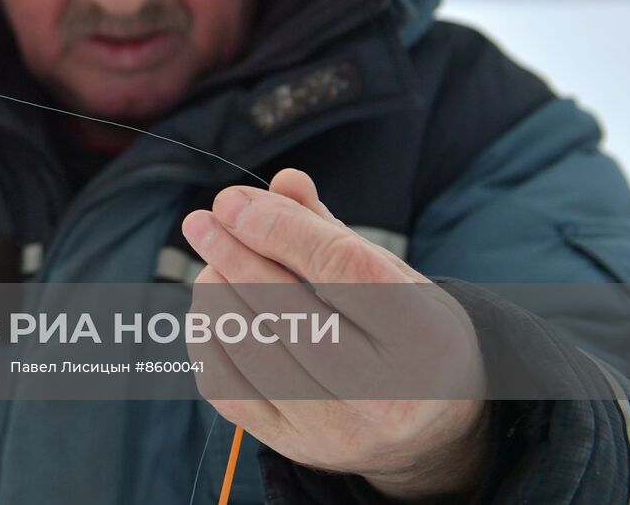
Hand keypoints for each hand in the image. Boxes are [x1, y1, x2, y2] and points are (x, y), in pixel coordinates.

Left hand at [181, 169, 489, 500]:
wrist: (430, 429)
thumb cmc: (402, 329)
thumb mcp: (388, 274)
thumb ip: (329, 230)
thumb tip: (281, 181)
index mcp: (423, 335)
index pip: (341, 267)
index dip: (279, 228)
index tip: (230, 201)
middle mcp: (386, 391)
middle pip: (289, 310)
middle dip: (234, 256)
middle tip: (200, 222)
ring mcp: (339, 429)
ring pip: (252, 350)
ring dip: (216, 296)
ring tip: (211, 266)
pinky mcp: (297, 449)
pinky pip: (228, 390)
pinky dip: (207, 342)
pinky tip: (209, 311)